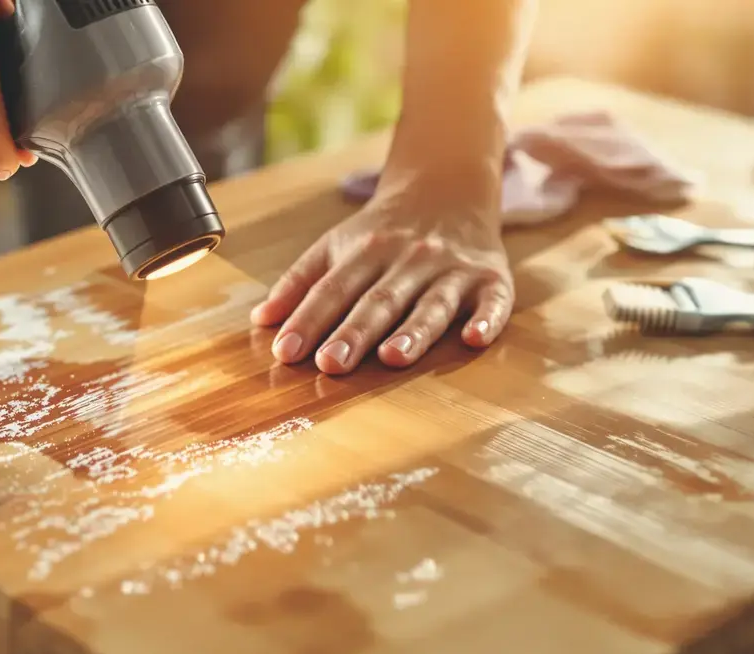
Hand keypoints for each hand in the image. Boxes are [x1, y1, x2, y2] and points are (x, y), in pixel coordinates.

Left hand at [250, 168, 514, 373]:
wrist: (448, 187)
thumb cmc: (382, 231)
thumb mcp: (335, 245)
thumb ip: (299, 282)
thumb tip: (261, 321)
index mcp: (364, 251)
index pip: (332, 290)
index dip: (307, 320)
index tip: (285, 351)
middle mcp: (408, 259)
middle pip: (378, 300)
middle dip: (354, 333)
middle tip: (330, 364)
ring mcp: (451, 269)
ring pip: (431, 303)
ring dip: (413, 331)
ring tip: (392, 357)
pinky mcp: (491, 279)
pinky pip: (492, 302)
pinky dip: (487, 319)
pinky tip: (474, 338)